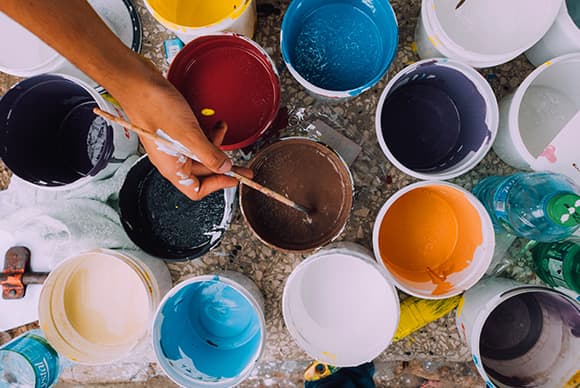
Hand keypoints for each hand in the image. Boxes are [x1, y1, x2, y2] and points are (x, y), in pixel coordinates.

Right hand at [117, 76, 252, 199]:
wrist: (136, 82)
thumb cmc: (155, 107)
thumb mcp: (189, 135)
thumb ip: (209, 155)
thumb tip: (224, 168)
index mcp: (172, 167)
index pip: (196, 189)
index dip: (217, 185)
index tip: (234, 178)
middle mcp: (171, 159)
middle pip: (201, 172)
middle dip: (222, 166)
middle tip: (243, 167)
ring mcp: (171, 145)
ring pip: (199, 154)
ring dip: (215, 145)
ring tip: (223, 130)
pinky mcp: (173, 130)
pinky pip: (194, 139)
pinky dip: (206, 133)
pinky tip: (214, 123)